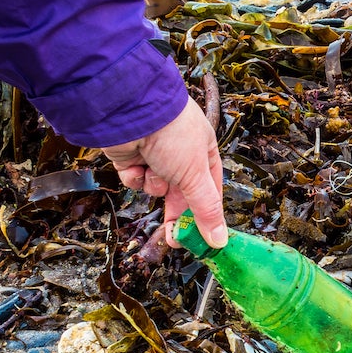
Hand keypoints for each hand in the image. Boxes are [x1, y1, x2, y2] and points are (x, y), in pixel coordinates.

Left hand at [102, 98, 227, 248]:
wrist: (133, 112)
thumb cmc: (173, 134)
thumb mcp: (196, 175)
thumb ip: (206, 210)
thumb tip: (219, 240)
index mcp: (203, 152)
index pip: (209, 189)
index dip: (205, 213)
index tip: (201, 237)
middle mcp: (179, 153)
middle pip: (180, 194)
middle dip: (175, 214)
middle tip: (173, 238)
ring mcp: (154, 155)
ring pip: (156, 186)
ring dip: (154, 184)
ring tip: (153, 170)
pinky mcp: (131, 156)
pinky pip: (135, 178)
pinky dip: (134, 174)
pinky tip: (136, 162)